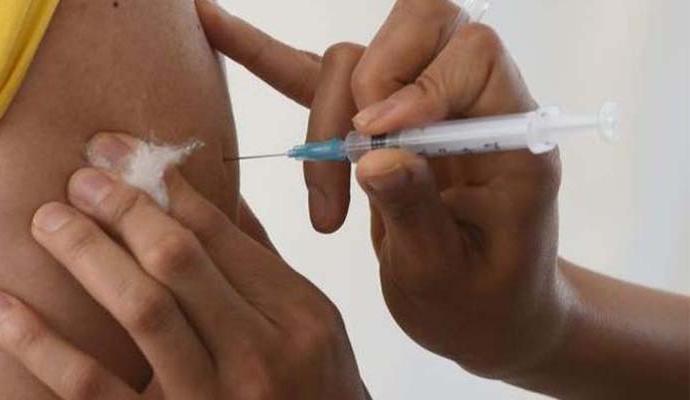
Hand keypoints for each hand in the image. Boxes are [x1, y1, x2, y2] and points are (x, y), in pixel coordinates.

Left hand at [0, 133, 367, 398]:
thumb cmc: (311, 393)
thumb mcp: (310, 328)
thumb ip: (260, 263)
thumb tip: (204, 192)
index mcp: (298, 316)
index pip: (218, 233)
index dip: (162, 184)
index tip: (117, 153)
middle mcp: (258, 357)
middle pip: (179, 260)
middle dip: (122, 206)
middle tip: (79, 178)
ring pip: (140, 309)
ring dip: (85, 252)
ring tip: (46, 219)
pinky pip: (90, 389)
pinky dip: (38, 345)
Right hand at [197, 0, 564, 378]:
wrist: (485, 315)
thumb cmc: (481, 305)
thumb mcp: (448, 274)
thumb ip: (416, 209)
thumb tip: (373, 157)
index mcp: (511, 135)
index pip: (472, 56)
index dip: (418, 84)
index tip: (375, 144)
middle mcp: (471, 105)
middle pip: (415, 32)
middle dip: (362, 88)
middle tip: (348, 158)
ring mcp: (420, 109)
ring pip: (356, 59)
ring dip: (321, 122)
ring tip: (323, 203)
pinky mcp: (376, 126)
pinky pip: (322, 81)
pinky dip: (268, 58)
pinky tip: (218, 28)